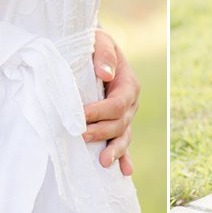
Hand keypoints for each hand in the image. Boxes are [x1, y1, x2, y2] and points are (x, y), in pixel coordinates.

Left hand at [83, 28, 137, 174]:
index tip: (81, 115)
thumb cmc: (95, 45)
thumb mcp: (99, 41)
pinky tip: (124, 171)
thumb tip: (106, 73)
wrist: (95, 50)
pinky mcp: (117, 125)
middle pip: (120, 124)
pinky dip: (124, 157)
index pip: (117, 104)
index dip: (100, 112)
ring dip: (115, 150)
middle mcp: (131, 103)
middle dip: (102, 132)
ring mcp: (126, 116)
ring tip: (104, 163)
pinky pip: (123, 142)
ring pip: (124, 137)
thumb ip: (104, 54)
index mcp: (128, 84)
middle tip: (81, 135)